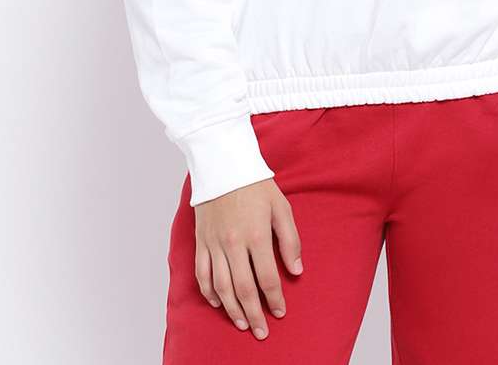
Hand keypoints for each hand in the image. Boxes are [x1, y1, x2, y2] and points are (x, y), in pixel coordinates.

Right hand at [194, 177, 302, 339]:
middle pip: (244, 289)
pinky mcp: (201, 241)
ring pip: (222, 287)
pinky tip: (218, 303)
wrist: (223, 165)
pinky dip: (209, 292)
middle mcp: (234, 243)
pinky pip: (202, 274)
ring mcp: (214, 244)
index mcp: (257, 235)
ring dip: (232, 309)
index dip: (275, 299)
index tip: (280, 312)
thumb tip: (296, 271)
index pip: (267, 278)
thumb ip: (290, 240)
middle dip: (254, 314)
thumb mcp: (281, 207)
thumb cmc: (255, 185)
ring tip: (242, 323)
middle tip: (261, 331)